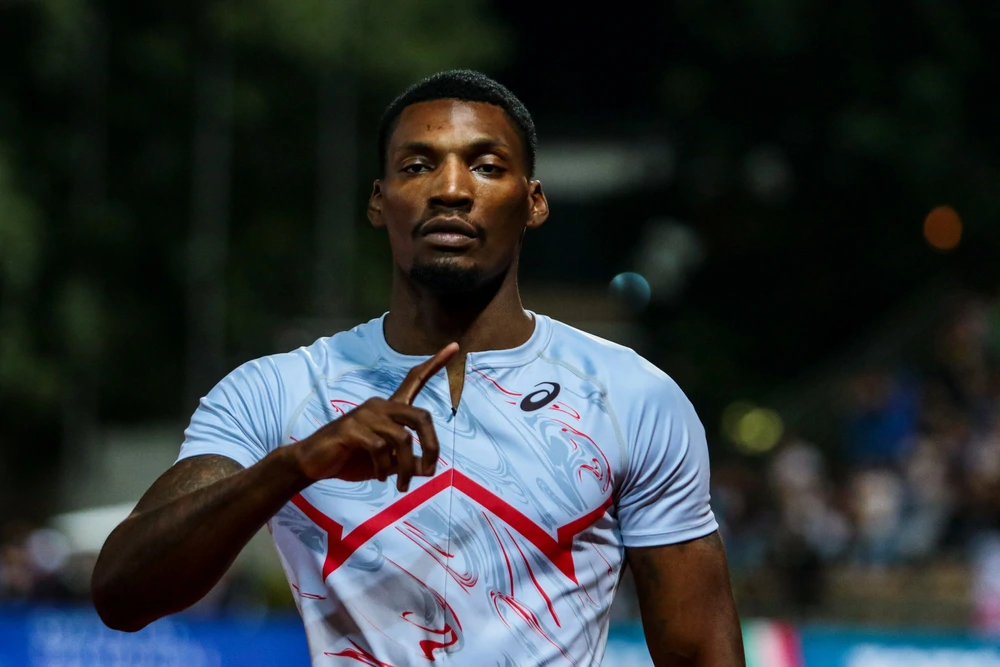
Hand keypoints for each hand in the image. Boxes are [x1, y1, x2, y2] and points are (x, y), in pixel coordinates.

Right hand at [293, 343, 457, 491]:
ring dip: (407, 467)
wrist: (313, 462)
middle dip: (431, 446)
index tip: (455, 346)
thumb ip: (407, 462)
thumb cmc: (351, 458)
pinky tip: (379, 476)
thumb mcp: (386, 463)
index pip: (415, 379)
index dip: (435, 364)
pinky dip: (384, 467)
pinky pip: (380, 448)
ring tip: (401, 484)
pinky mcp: (352, 429)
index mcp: (390, 408)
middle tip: (431, 470)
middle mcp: (380, 405)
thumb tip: (428, 469)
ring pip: (403, 440)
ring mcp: (365, 415)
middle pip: (421, 417)